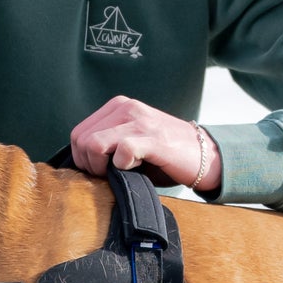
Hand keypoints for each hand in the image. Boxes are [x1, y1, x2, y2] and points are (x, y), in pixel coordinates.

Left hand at [70, 96, 219, 191]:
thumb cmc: (165, 155)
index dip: (82, 159)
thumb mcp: (130, 142)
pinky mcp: (153, 138)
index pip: (78, 133)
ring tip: (120, 173)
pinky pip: (122, 150)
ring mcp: (140, 121)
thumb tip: (81, 164)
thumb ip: (107, 145)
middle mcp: (127, 108)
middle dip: (89, 165)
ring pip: (95, 144)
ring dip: (101, 167)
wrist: (204, 156)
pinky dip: (123, 166)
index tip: (100, 171)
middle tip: (108, 176)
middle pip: (82, 139)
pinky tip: (136, 169)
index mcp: (119, 106)